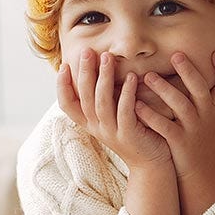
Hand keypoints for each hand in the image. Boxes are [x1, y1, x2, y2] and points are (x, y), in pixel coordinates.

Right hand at [57, 48, 172, 170]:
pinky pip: (124, 111)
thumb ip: (106, 99)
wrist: (153, 163)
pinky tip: (132, 77)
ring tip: (107, 57)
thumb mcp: (115, 117)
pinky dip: (126, 93)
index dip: (62, 86)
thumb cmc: (136, 134)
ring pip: (101, 103)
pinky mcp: (129, 135)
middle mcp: (97, 128)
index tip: (64, 65)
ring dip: (104, 78)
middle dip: (85, 73)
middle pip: (84, 98)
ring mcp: (111, 133)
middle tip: (87, 51)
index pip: (67, 105)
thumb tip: (99, 71)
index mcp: (90, 124)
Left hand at [133, 51, 214, 180]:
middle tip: (175, 55)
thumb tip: (204, 65)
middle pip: (201, 89)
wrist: (200, 171)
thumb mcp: (212, 115)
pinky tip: (137, 105)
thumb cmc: (202, 136)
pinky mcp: (180, 142)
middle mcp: (207, 115)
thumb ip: (208, 93)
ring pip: (180, 106)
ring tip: (148, 77)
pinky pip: (164, 126)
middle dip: (188, 71)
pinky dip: (150, 115)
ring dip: (164, 89)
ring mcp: (194, 129)